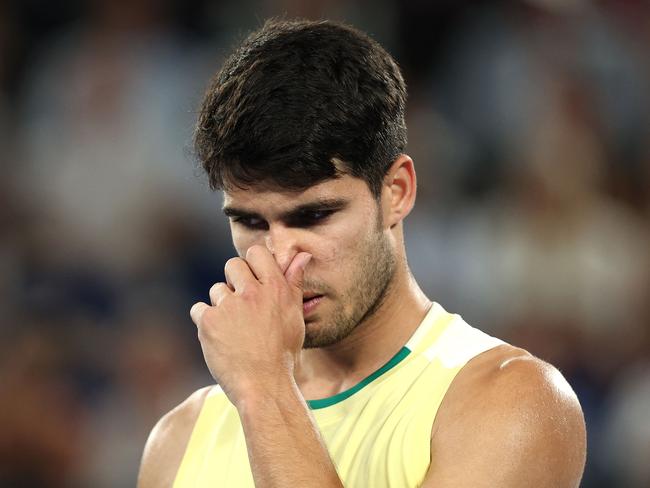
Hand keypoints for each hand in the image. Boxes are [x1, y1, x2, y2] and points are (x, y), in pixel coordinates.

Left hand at [190, 245, 311, 406]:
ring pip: (217, 289)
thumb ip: (294, 282)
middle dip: (234, 281)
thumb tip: (302, 255)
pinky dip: (205, 321)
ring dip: (221, 304)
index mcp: (275, 288)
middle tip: (242, 305)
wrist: (264, 385)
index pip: (256, 253)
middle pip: (232, 265)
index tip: (254, 279)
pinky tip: (218, 337)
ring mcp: (228, 306)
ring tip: (234, 328)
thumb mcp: (295, 315)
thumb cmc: (283, 352)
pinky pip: (199, 309)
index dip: (253, 264)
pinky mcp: (208, 321)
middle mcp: (252, 292)